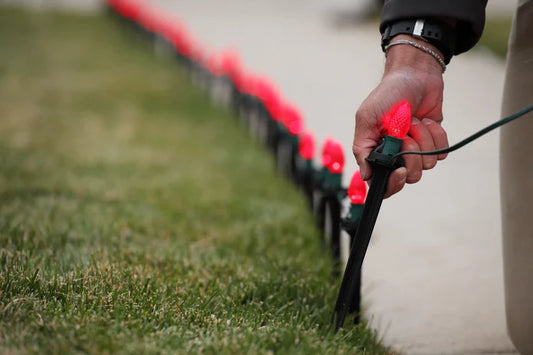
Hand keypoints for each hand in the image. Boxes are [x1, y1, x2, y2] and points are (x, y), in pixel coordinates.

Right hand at [352, 35, 448, 197]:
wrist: (415, 75)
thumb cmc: (388, 93)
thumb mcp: (367, 118)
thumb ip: (362, 148)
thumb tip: (365, 176)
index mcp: (375, 152)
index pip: (381, 183)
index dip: (392, 183)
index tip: (400, 170)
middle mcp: (395, 155)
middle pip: (409, 176)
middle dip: (411, 154)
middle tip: (405, 133)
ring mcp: (415, 149)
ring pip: (427, 164)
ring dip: (422, 138)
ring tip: (413, 120)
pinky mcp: (433, 142)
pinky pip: (440, 152)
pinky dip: (436, 135)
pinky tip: (426, 120)